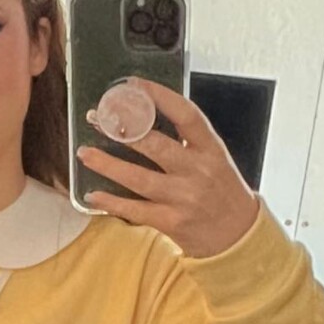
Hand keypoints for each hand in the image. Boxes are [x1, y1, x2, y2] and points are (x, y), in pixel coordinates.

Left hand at [77, 79, 259, 258]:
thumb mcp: (216, 160)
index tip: (134, 85)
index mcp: (211, 150)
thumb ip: (189, 141)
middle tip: (97, 119)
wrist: (238, 237)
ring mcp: (184, 198)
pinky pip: (135, 209)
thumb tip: (148, 115)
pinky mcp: (172, 222)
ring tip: (85, 153)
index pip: (186, 115)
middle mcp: (198, 171)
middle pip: (155, 145)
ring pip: (138, 178)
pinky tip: (94, 194)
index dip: (159, 97)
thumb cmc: (223, 194)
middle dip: (122, 130)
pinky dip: (112, 202)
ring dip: (108, 164)